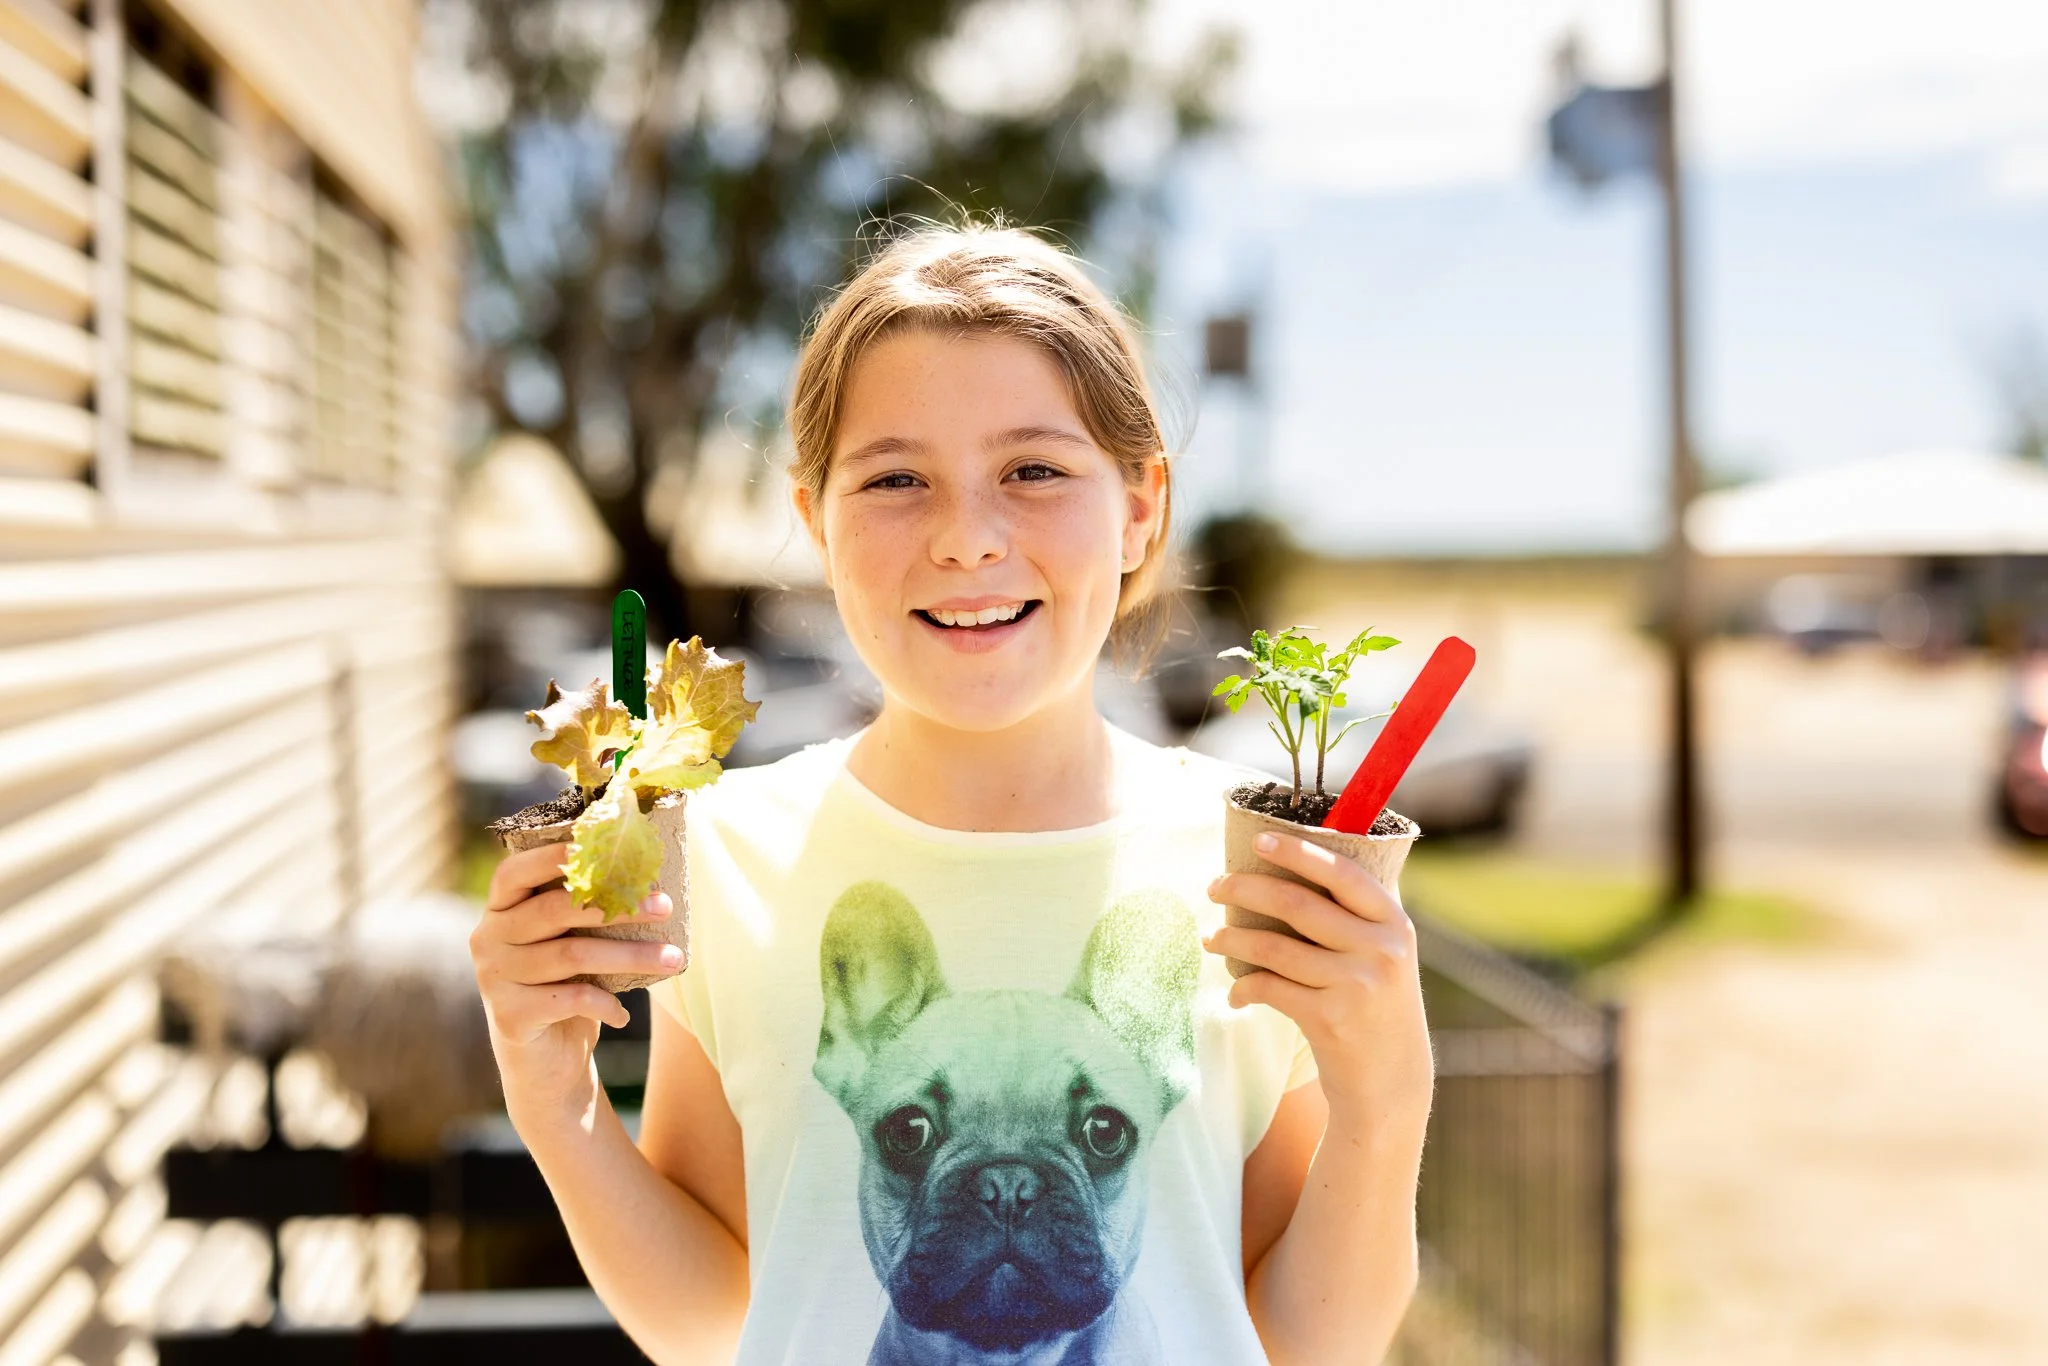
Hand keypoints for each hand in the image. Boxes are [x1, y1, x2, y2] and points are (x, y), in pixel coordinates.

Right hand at [470, 841, 679, 1121]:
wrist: (544, 1063)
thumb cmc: (566, 986)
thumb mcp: (572, 942)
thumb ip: (586, 910)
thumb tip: (650, 877)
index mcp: (499, 909)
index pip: (516, 871)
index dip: (554, 855)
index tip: (607, 847)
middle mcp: (488, 938)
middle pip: (556, 910)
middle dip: (618, 905)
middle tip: (666, 905)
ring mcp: (494, 978)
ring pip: (573, 954)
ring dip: (631, 956)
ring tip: (673, 960)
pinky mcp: (509, 1016)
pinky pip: (570, 998)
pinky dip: (606, 1003)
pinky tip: (624, 1013)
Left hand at [1202, 831, 1433, 1139]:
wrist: (1392, 1083)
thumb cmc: (1377, 1007)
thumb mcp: (1385, 955)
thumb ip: (1355, 916)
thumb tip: (1294, 867)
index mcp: (1393, 923)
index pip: (1342, 872)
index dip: (1297, 852)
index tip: (1258, 840)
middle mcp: (1380, 949)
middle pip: (1296, 904)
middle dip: (1244, 889)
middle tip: (1214, 887)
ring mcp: (1356, 985)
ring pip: (1273, 947)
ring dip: (1231, 939)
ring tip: (1211, 938)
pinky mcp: (1330, 1019)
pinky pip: (1269, 989)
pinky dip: (1243, 987)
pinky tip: (1234, 991)